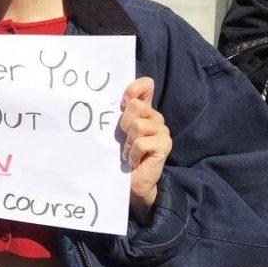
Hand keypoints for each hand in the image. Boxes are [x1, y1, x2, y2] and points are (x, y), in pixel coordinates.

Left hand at [120, 77, 171, 224]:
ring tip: (129, 151)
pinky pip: (141, 142)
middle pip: (135, 105)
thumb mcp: (116, 130)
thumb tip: (103, 99)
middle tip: (124, 139)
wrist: (132, 181)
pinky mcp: (164, 145)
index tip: (121, 104)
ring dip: (128, 142)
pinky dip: (132, 153)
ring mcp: (162, 131)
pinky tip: (133, 160)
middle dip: (124, 124)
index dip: (134, 89)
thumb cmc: (121, 154)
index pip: (146, 85)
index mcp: (144, 110)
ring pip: (137, 125)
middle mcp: (155, 117)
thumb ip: (117, 114)